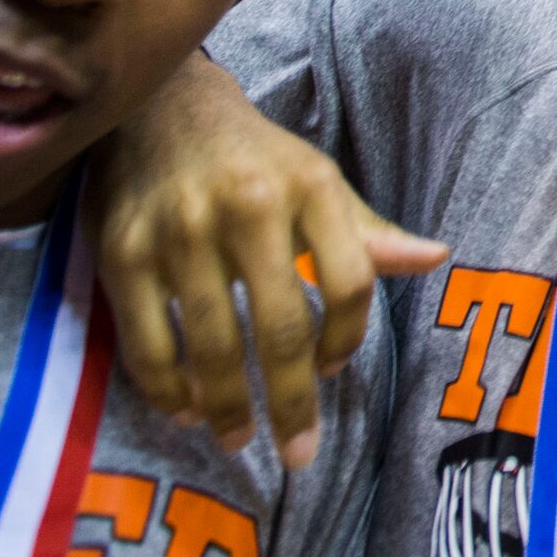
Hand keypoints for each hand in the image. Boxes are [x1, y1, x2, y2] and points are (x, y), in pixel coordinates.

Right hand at [90, 54, 447, 463]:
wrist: (158, 105)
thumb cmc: (254, 158)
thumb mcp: (318, 180)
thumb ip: (368, 232)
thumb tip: (435, 259)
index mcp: (310, 188)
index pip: (351, 281)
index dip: (349, 336)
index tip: (337, 371)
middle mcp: (248, 209)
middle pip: (281, 326)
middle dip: (292, 399)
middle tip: (298, 450)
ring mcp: (180, 232)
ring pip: (211, 345)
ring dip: (227, 406)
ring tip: (237, 437)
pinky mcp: (121, 253)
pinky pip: (147, 342)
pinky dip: (166, 389)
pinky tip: (184, 410)